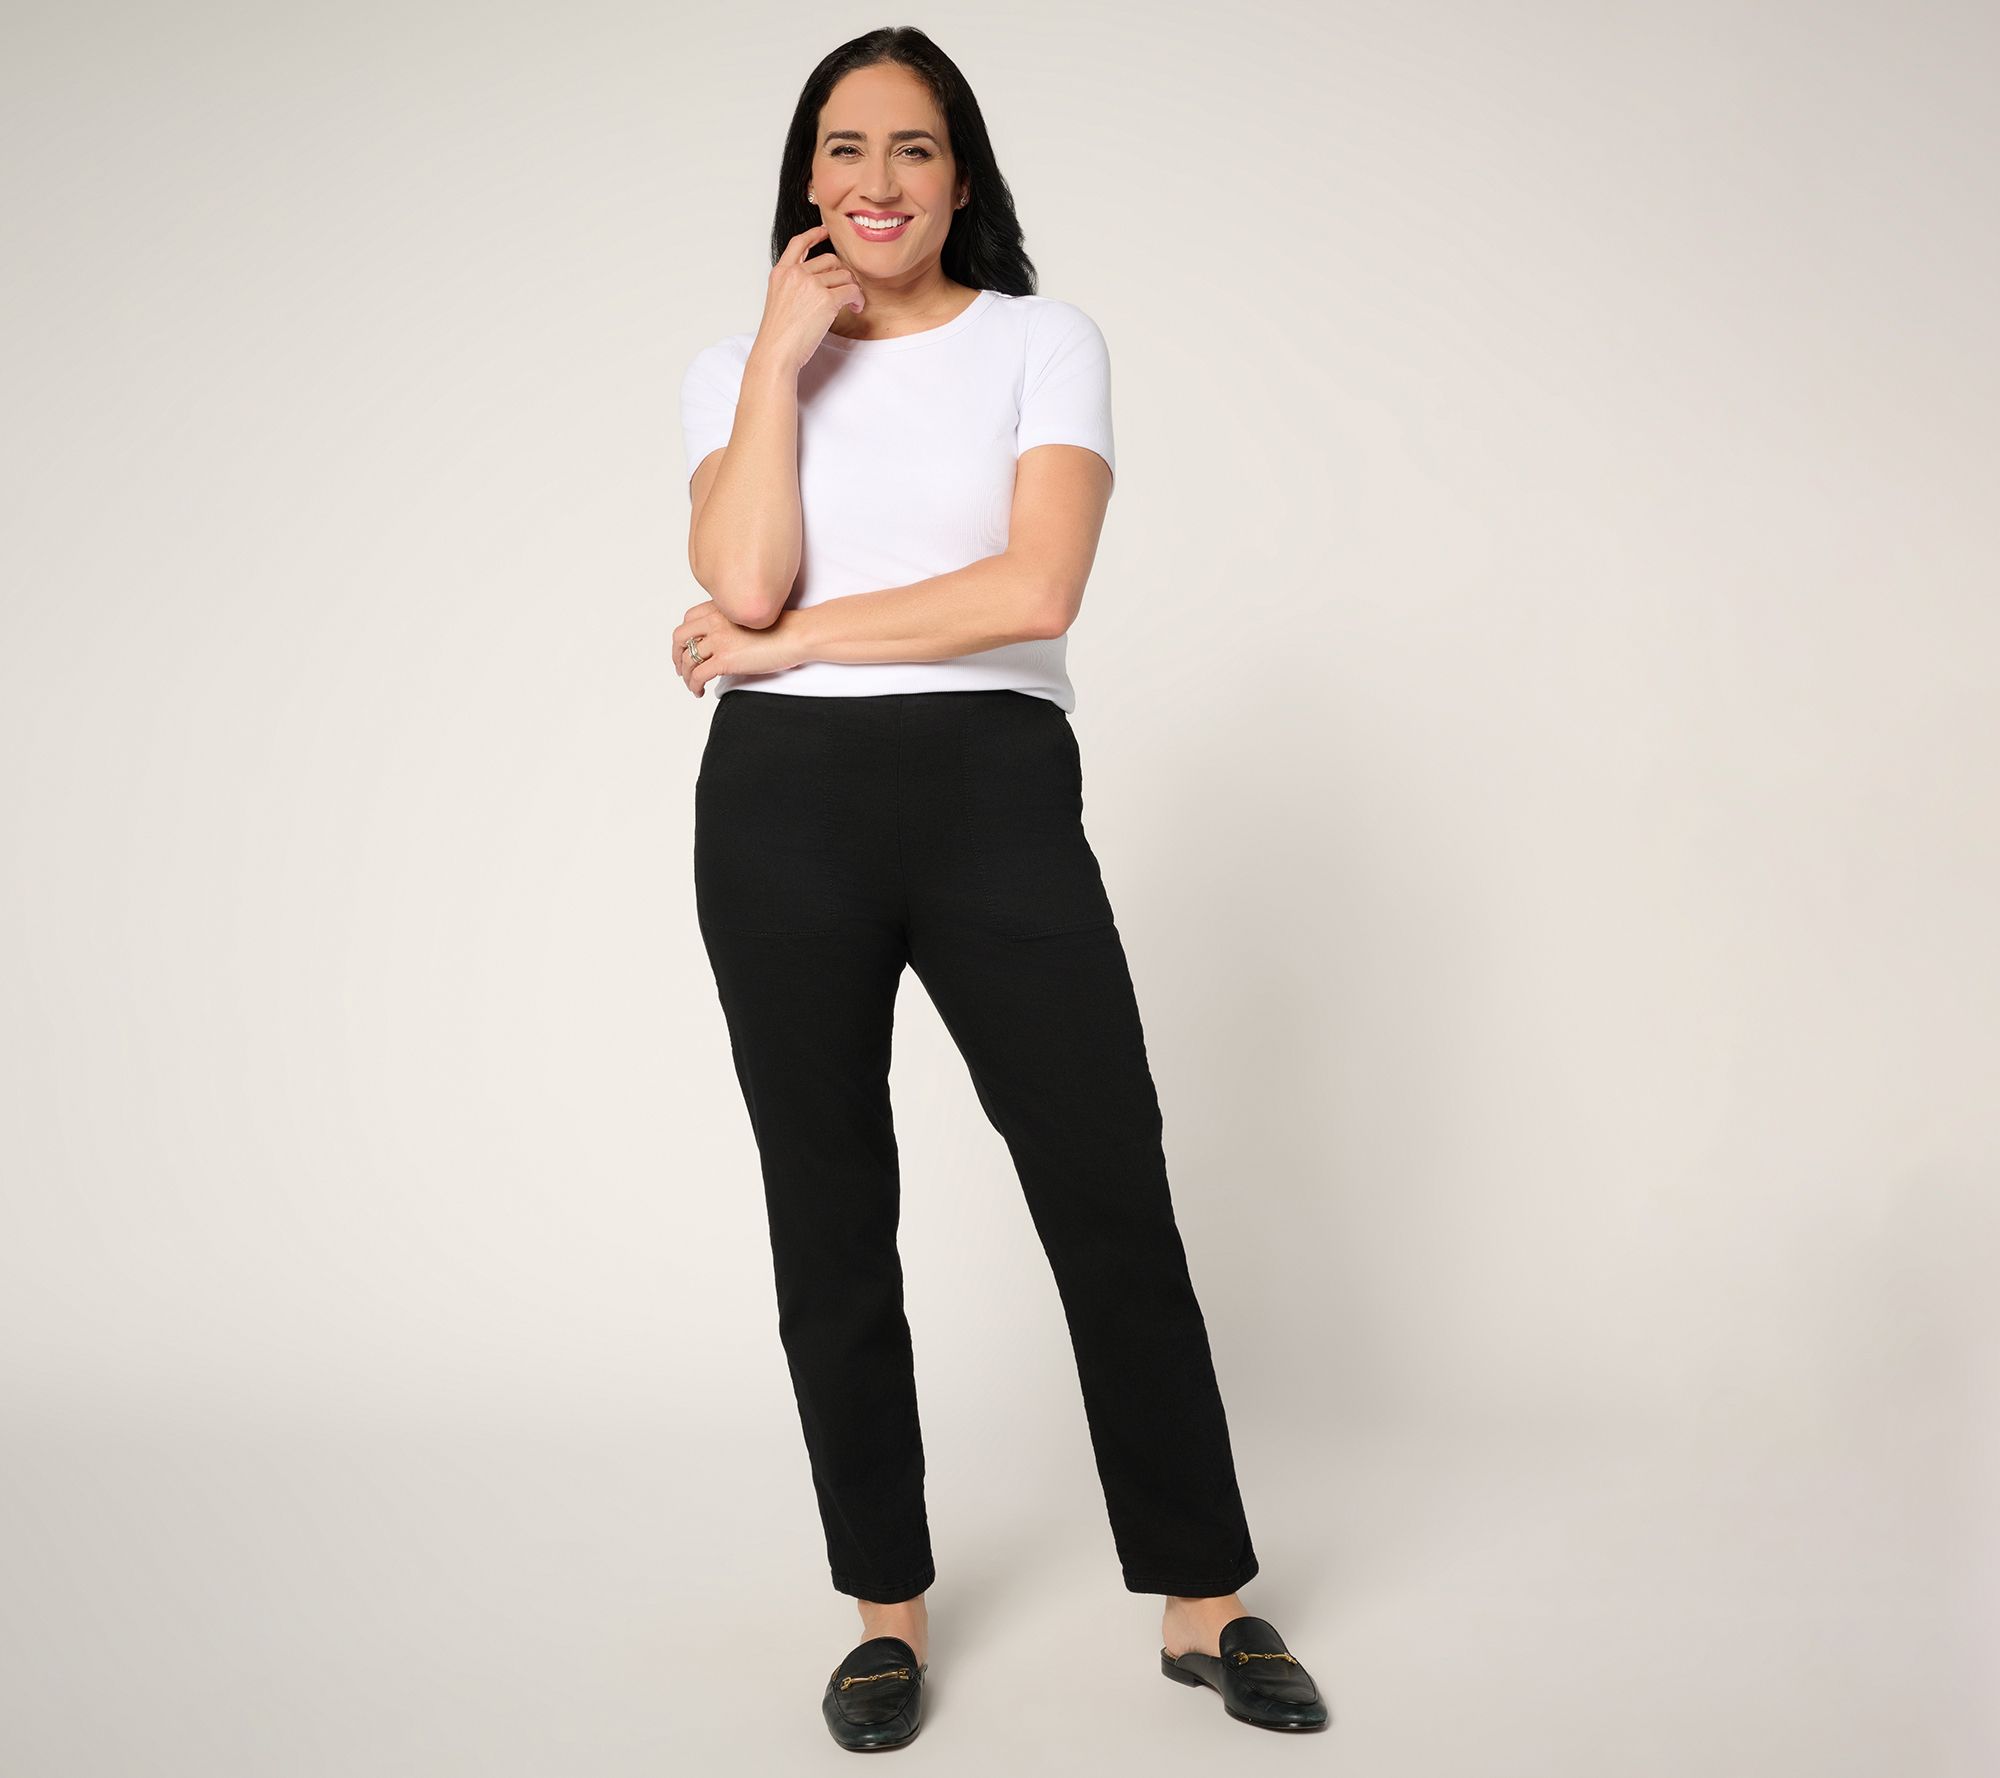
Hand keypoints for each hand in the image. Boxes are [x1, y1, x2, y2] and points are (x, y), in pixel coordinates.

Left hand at [673, 599, 803, 697]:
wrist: (796, 635)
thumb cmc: (783, 628)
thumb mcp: (750, 617)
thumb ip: (733, 625)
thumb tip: (725, 644)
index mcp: (720, 608)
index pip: (689, 619)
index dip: (684, 636)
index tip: (687, 648)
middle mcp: (714, 621)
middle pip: (680, 638)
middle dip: (677, 655)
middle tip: (681, 668)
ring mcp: (718, 640)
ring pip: (688, 659)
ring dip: (686, 675)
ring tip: (692, 685)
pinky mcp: (725, 660)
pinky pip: (698, 675)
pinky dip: (694, 686)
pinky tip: (700, 692)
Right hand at [753, 224, 865, 372]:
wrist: (777, 352)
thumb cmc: (778, 335)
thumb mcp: (779, 301)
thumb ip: (794, 286)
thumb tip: (821, 282)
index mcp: (781, 273)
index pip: (799, 243)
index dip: (814, 234)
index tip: (826, 232)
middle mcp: (795, 274)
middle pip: (830, 260)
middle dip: (842, 274)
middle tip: (846, 290)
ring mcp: (811, 285)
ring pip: (844, 275)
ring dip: (852, 288)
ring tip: (852, 304)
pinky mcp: (826, 300)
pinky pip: (852, 290)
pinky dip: (858, 299)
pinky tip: (855, 308)